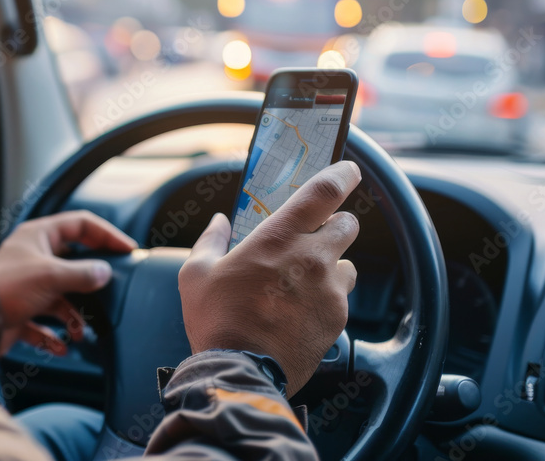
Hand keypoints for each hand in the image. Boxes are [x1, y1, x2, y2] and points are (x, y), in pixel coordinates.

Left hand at [0, 210, 137, 355]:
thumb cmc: (5, 290)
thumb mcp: (52, 277)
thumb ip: (83, 274)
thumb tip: (105, 272)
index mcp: (38, 236)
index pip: (80, 224)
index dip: (106, 234)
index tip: (126, 249)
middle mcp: (33, 256)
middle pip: (73, 263)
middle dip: (90, 283)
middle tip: (111, 289)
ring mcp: (27, 284)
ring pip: (61, 296)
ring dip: (73, 316)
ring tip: (80, 330)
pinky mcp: (20, 310)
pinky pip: (45, 322)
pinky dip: (54, 335)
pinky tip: (60, 346)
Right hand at [179, 161, 361, 395]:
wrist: (240, 372)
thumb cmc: (217, 320)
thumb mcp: (197, 274)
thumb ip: (211, 241)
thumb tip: (219, 223)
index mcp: (279, 237)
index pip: (324, 191)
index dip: (341, 175)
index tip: (348, 171)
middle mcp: (313, 258)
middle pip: (348, 224)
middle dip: (334, 224)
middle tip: (312, 236)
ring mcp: (330, 290)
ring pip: (347, 264)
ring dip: (331, 265)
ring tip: (302, 282)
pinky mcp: (338, 318)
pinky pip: (341, 298)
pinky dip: (327, 298)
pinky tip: (300, 311)